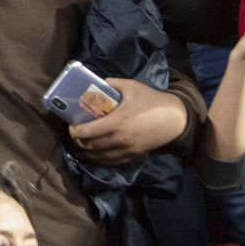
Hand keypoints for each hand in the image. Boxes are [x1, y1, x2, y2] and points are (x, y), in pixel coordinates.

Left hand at [68, 77, 188, 162]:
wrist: (173, 119)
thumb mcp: (131, 86)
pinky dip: (99, 159)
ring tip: (81, 145)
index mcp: (116, 122)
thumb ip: (111, 84)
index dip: (74, 132)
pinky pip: (111, 162)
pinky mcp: (132, 156)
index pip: (87, 132)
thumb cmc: (151, 100)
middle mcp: (119, 139)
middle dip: (78, 142)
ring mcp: (126, 150)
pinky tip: (95, 154)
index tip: (71, 126)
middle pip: (90, 146)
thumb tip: (97, 83)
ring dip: (86, 152)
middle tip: (75, 134)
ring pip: (99, 157)